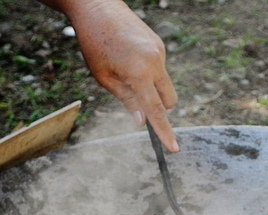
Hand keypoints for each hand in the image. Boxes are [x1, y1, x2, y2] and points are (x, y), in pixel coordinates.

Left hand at [58, 0, 178, 150]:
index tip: (173, 148)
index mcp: (139, 73)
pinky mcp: (159, 44)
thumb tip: (143, 121)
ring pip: (164, 84)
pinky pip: (159, 69)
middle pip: (169, 100)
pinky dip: (149, 73)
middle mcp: (155, 62)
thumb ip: (127, 100)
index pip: (156, 111)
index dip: (164, 132)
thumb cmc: (94, 44)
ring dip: (151, 88)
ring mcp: (160, 52)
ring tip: (124, 69)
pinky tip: (129, 58)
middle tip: (135, 100)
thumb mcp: (104, 78)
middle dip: (159, 108)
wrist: (97, 7)